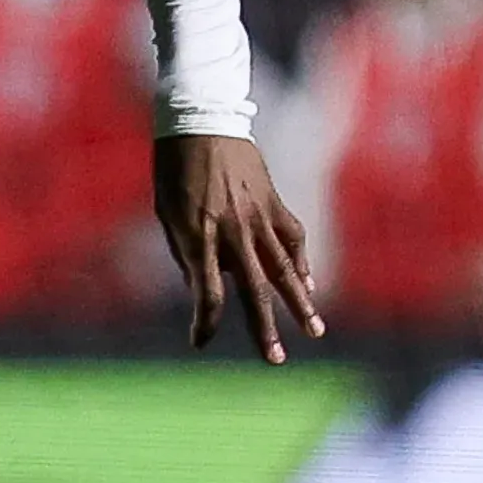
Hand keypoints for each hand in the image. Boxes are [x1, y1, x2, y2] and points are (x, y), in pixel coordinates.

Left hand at [157, 132, 322, 363]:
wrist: (200, 121)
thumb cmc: (174, 170)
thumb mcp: (167, 213)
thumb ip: (188, 253)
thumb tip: (204, 289)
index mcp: (197, 235)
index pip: (206, 292)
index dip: (204, 321)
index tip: (199, 342)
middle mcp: (231, 231)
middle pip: (253, 289)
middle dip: (264, 329)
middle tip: (274, 361)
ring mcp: (257, 217)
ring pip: (284, 268)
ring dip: (300, 304)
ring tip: (314, 332)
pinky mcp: (274, 203)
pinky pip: (293, 239)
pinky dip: (303, 264)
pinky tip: (309, 286)